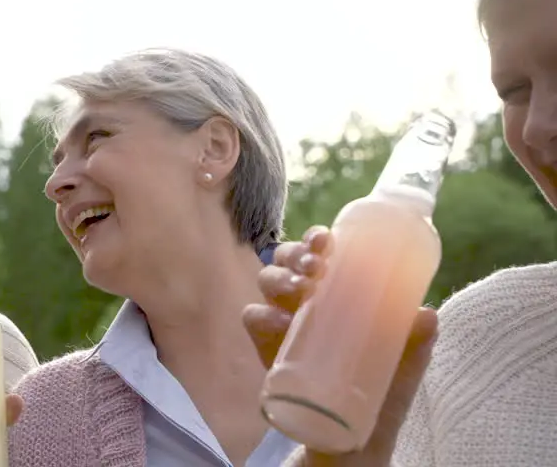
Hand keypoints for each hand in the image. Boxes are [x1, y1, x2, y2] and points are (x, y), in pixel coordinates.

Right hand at [242, 227, 439, 465]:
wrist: (352, 441)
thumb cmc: (379, 392)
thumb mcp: (403, 366)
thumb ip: (415, 342)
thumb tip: (428, 312)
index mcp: (337, 292)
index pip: (320, 253)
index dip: (317, 239)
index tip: (327, 240)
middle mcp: (306, 300)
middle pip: (287, 259)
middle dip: (296, 253)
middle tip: (315, 267)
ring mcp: (283, 321)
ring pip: (267, 280)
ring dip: (279, 277)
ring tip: (300, 291)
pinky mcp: (265, 348)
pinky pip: (252, 319)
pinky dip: (262, 315)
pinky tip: (280, 323)